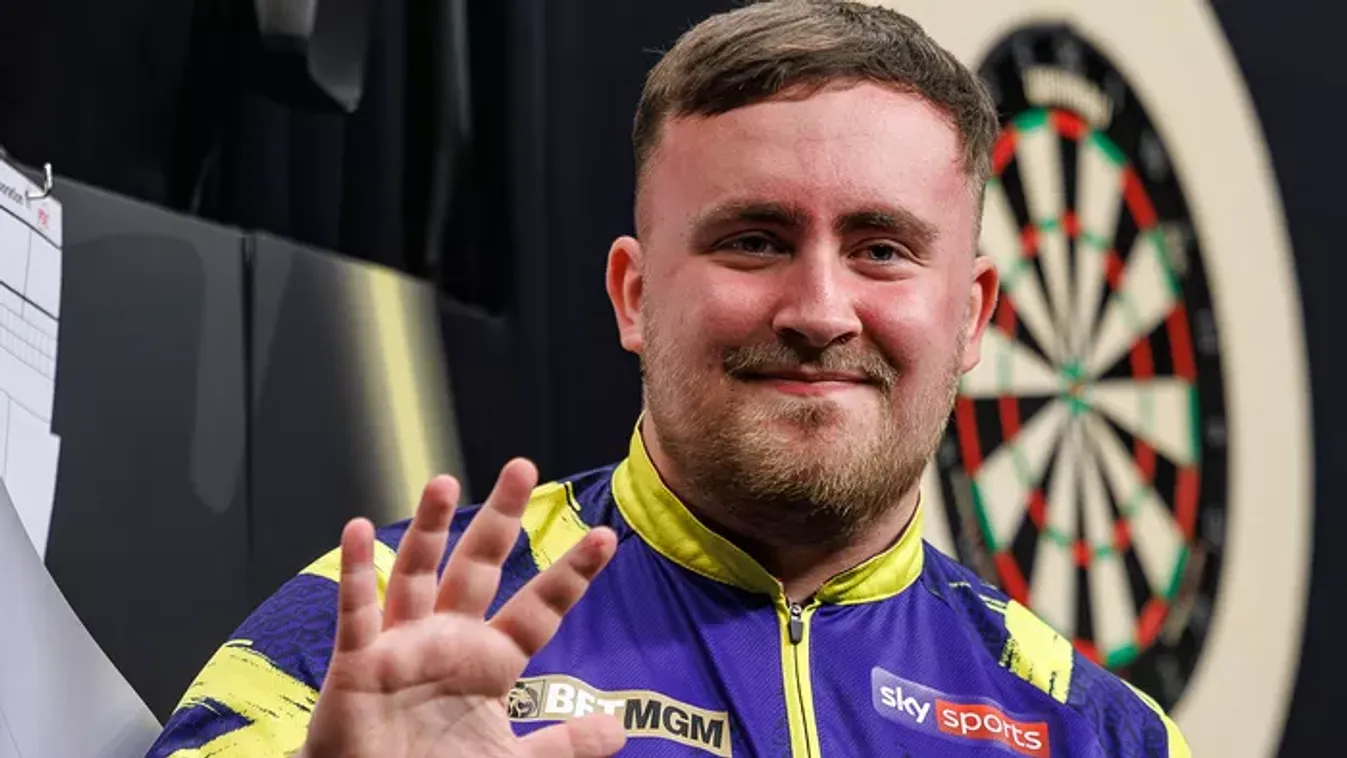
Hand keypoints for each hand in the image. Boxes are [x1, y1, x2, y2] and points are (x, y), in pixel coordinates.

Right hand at [298, 459, 624, 757]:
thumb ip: (562, 744)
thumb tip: (617, 728)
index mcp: (490, 661)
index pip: (539, 608)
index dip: (571, 574)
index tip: (606, 537)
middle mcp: (448, 640)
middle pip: (479, 567)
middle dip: (500, 519)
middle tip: (521, 467)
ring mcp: (402, 647)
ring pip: (416, 574)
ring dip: (429, 529)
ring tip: (444, 484)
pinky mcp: (359, 665)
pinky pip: (356, 614)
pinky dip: (356, 574)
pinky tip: (357, 530)